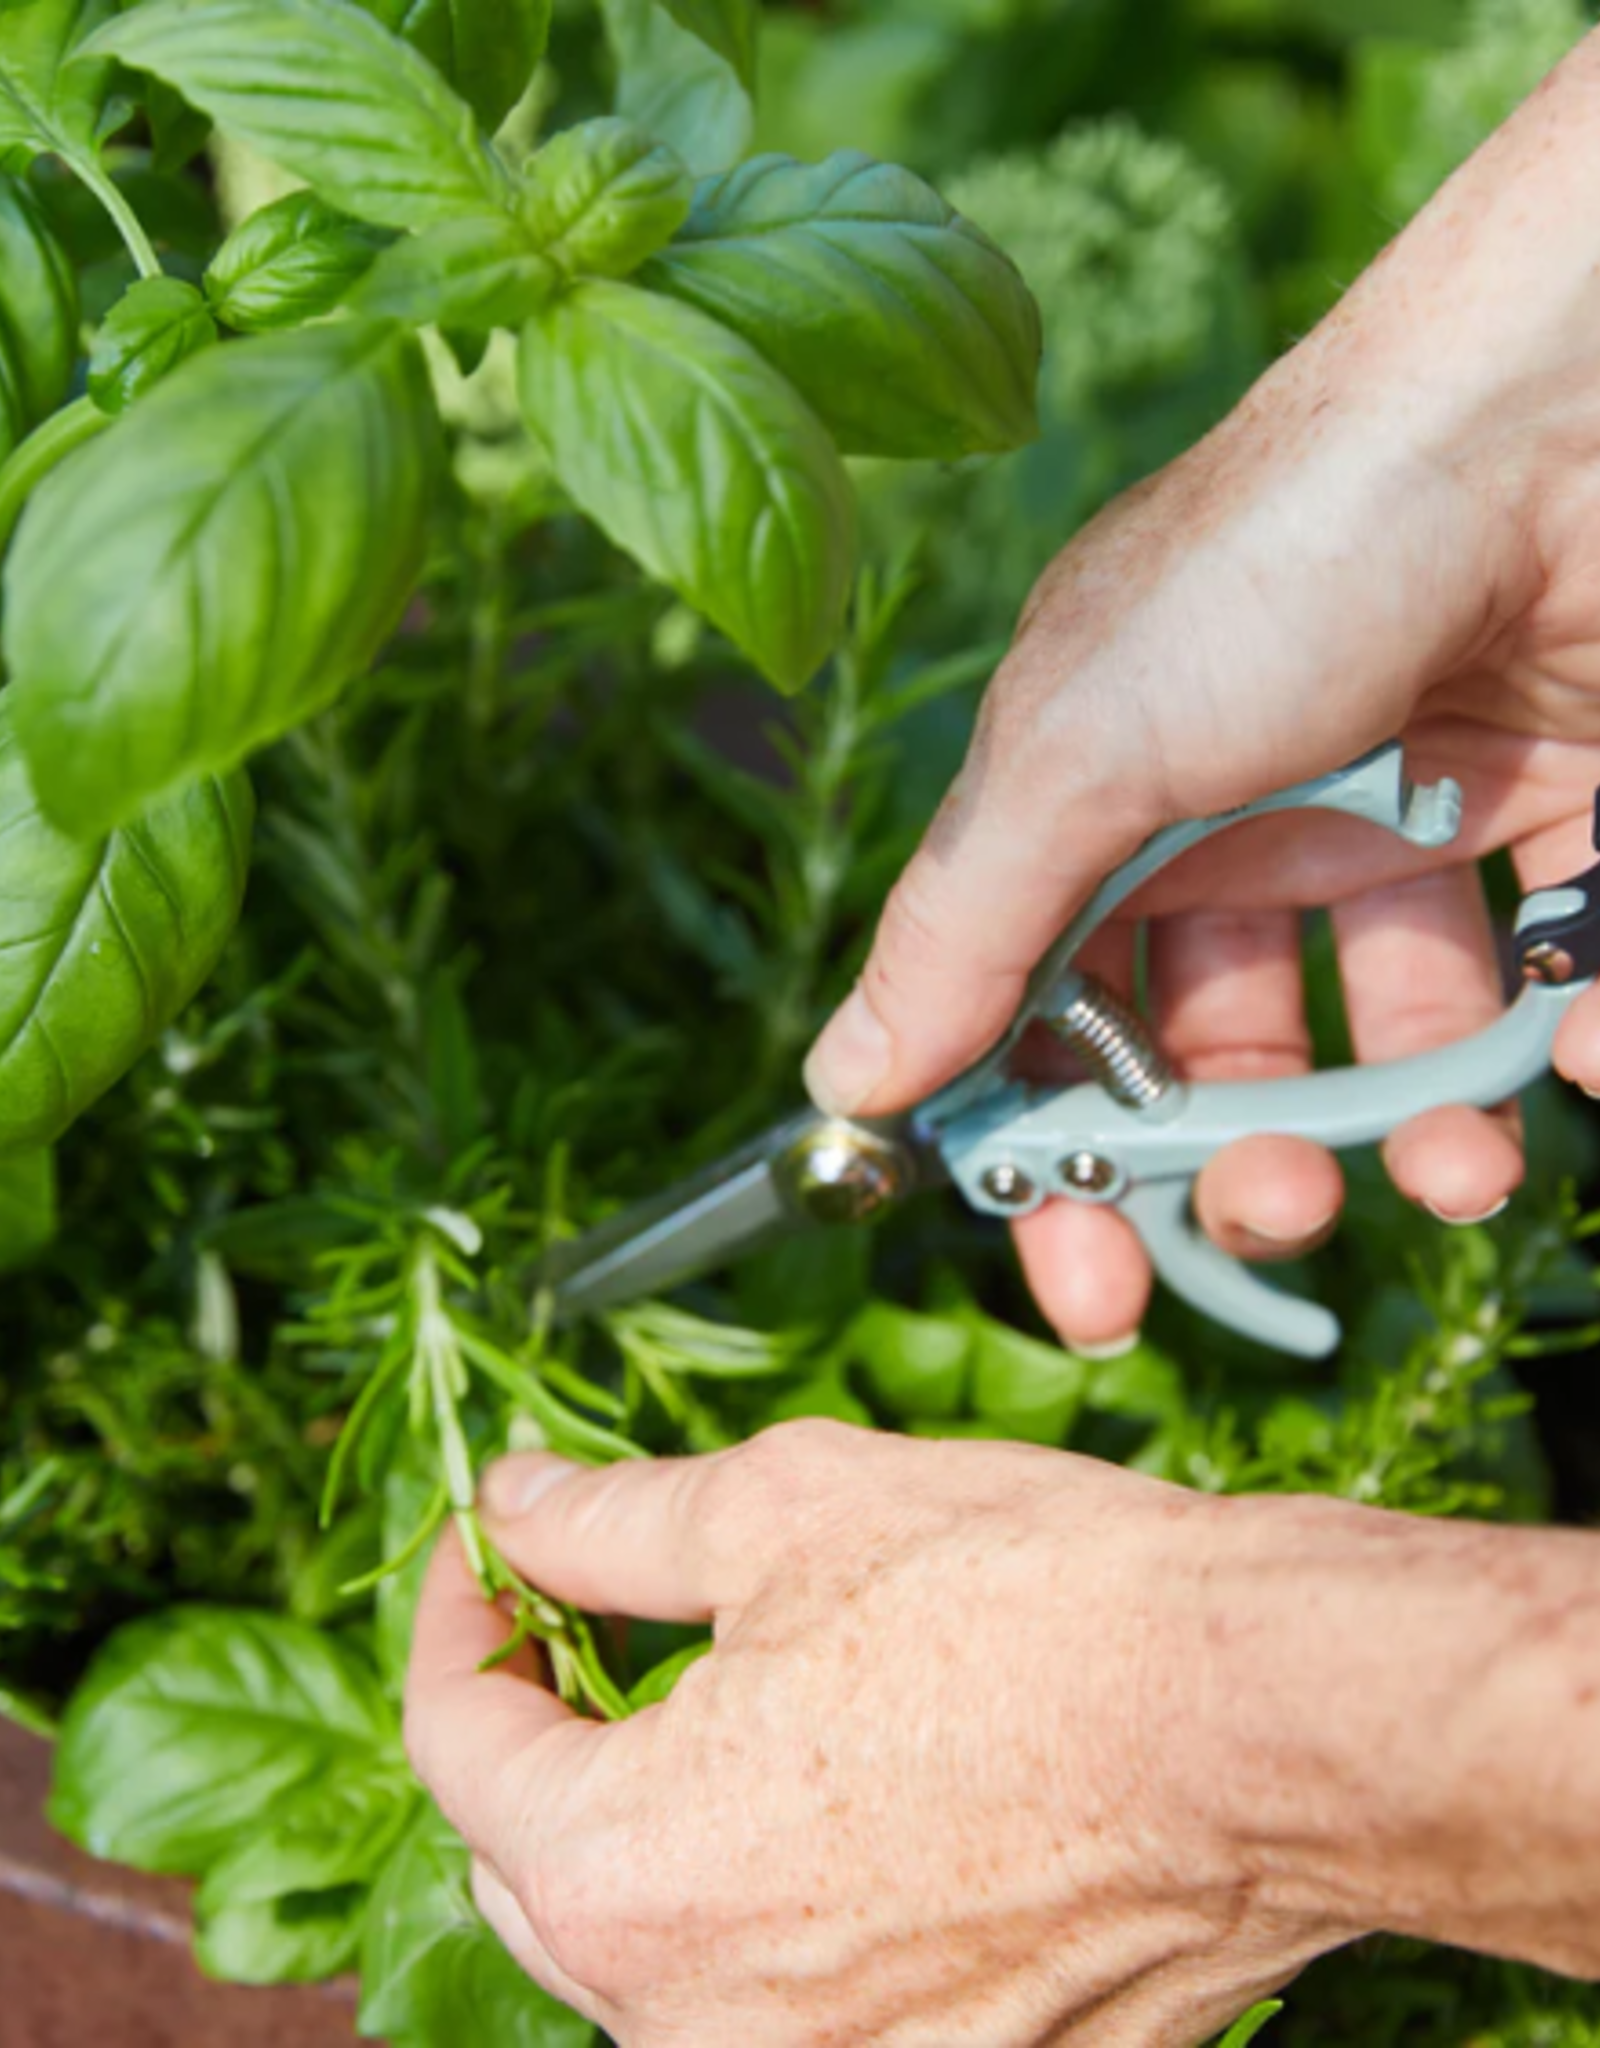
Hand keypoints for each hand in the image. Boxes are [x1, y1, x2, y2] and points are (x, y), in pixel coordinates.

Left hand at [405, 1427, 1599, 2045]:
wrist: (1265, 1721)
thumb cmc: (1032, 1605)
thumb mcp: (778, 1507)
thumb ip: (605, 1522)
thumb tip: (514, 1506)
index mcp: (624, 1872)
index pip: (454, 1740)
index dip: (458, 1614)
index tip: (492, 1548)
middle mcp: (693, 2018)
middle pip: (535, 1860)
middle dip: (541, 1725)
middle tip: (590, 1612)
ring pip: (653, 1941)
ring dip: (648, 1815)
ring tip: (719, 1689)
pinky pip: (782, 1986)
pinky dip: (765, 1889)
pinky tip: (836, 1780)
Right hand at [805, 31, 1599, 1351]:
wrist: (1556, 407)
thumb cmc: (1282, 558)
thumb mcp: (1081, 750)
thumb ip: (964, 929)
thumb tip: (841, 1084)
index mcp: (1099, 813)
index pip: (1044, 1023)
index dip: (1057, 1164)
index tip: (1089, 1294)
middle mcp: (1240, 827)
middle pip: (1218, 1059)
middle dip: (1241, 1169)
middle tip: (1278, 1216)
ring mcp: (1399, 823)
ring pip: (1391, 1044)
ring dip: (1415, 1137)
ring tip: (1455, 1169)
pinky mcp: (1553, 814)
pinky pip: (1550, 974)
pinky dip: (1566, 1038)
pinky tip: (1580, 1038)